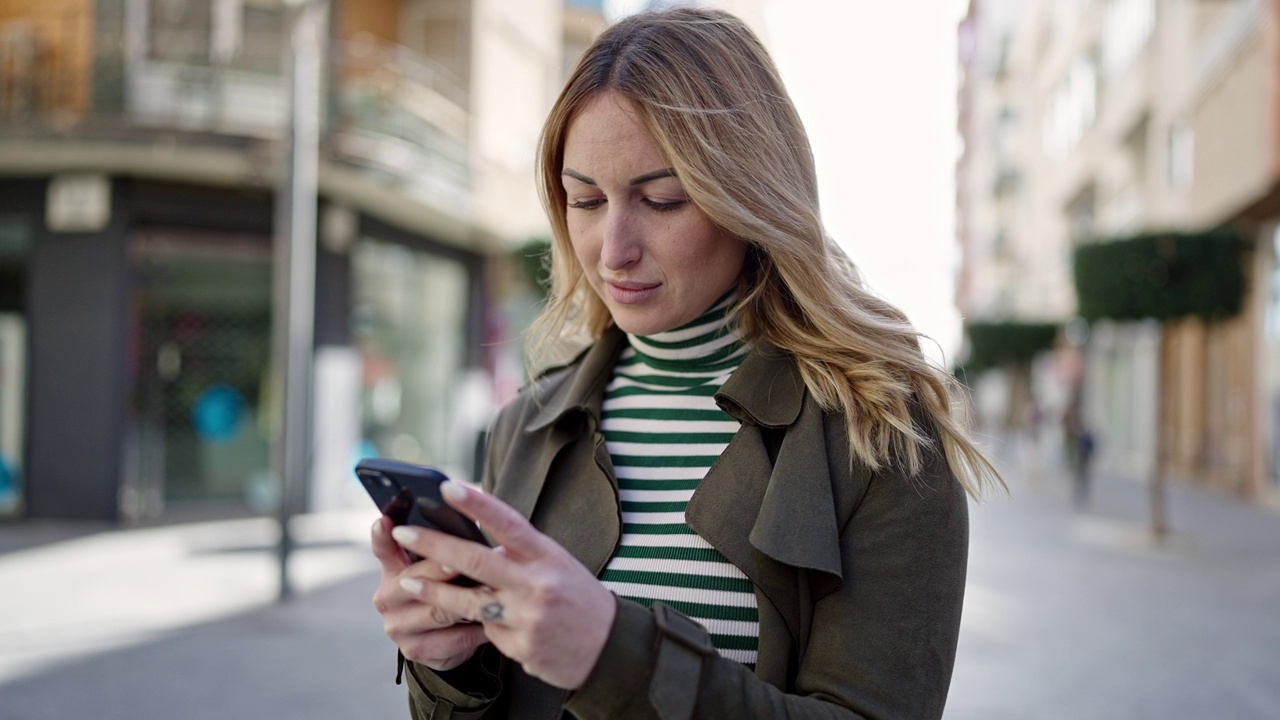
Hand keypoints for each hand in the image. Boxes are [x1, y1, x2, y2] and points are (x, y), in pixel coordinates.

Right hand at [370, 515, 488, 670]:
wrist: (448, 639)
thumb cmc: (449, 588)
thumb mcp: (445, 565)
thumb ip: (447, 546)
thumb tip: (472, 524)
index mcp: (393, 568)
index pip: (384, 548)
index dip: (382, 536)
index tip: (385, 522)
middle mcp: (387, 597)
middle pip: (413, 579)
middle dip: (439, 570)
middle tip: (460, 562)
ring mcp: (397, 626)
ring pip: (434, 611)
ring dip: (464, 602)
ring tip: (489, 592)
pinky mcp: (413, 650)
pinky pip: (450, 639)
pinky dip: (474, 630)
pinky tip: (493, 624)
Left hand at [390, 481, 616, 689]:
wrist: (610, 648)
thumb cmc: (578, 598)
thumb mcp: (558, 565)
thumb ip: (521, 555)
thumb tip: (477, 543)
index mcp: (548, 556)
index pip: (509, 523)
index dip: (478, 503)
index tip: (447, 487)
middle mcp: (537, 583)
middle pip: (476, 560)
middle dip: (434, 545)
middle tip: (403, 532)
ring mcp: (528, 617)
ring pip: (468, 601)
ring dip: (433, 592)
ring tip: (408, 583)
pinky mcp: (521, 647)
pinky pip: (487, 632)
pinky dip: (483, 625)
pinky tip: (490, 623)